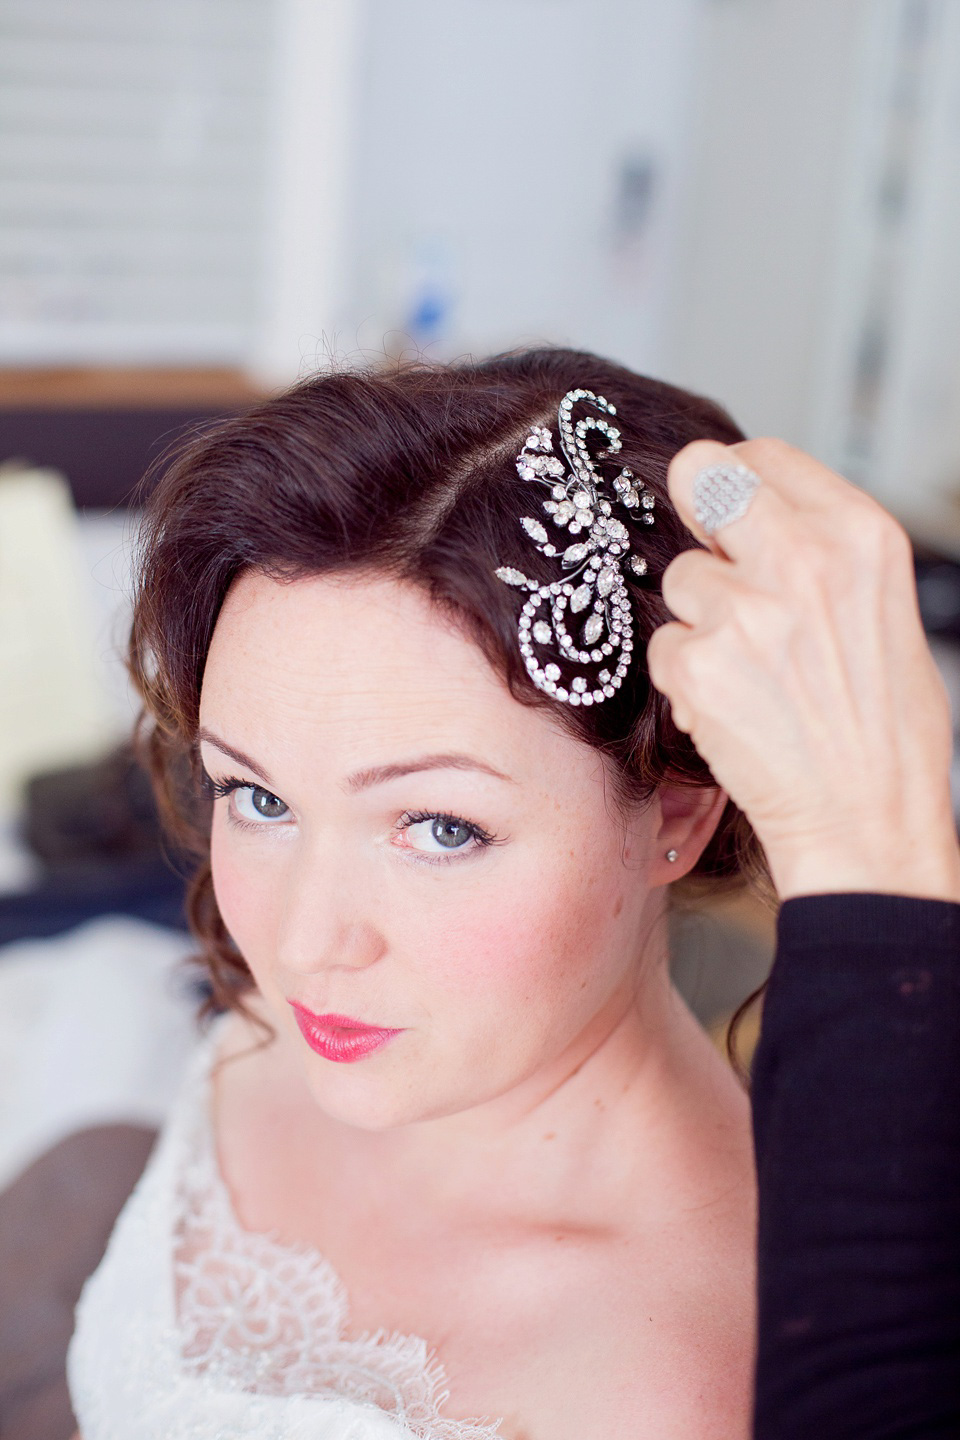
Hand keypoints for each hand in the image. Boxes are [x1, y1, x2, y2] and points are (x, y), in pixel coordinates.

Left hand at [647, 438, 959, 901]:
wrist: (868, 823)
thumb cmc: (884, 732)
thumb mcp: (885, 613)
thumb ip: (822, 555)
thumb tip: (757, 518)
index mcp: (860, 536)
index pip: (762, 456)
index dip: (736, 482)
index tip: (730, 510)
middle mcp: (803, 560)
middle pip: (700, 477)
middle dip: (694, 511)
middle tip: (713, 561)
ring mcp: (746, 612)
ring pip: (680, 580)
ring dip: (699, 621)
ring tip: (749, 671)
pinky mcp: (699, 665)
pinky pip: (664, 647)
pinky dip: (685, 679)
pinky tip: (730, 708)